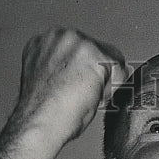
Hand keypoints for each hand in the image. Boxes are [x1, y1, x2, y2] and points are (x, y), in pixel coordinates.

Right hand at [11, 28, 126, 143]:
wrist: (38, 122)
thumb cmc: (41, 113)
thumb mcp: (47, 80)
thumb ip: (63, 68)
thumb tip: (83, 74)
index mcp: (44, 42)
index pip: (80, 49)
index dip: (83, 73)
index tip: (77, 88)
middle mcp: (60, 36)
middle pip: (96, 50)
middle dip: (95, 73)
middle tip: (82, 97)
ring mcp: (78, 42)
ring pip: (110, 59)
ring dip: (104, 81)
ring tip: (84, 98)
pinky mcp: (95, 54)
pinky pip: (120, 71)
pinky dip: (112, 89)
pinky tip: (93, 98)